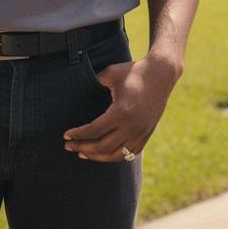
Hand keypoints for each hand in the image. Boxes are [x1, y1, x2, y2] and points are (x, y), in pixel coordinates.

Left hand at [63, 54, 181, 162]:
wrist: (161, 74)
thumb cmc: (133, 71)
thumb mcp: (110, 73)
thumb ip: (94, 82)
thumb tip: (77, 88)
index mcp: (121, 112)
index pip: (94, 130)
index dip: (78, 135)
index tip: (66, 135)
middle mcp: (132, 126)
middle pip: (102, 146)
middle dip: (82, 148)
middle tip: (68, 146)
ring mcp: (141, 133)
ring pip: (116, 155)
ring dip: (97, 157)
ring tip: (82, 154)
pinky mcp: (147, 134)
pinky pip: (129, 153)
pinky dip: (114, 156)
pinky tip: (103, 153)